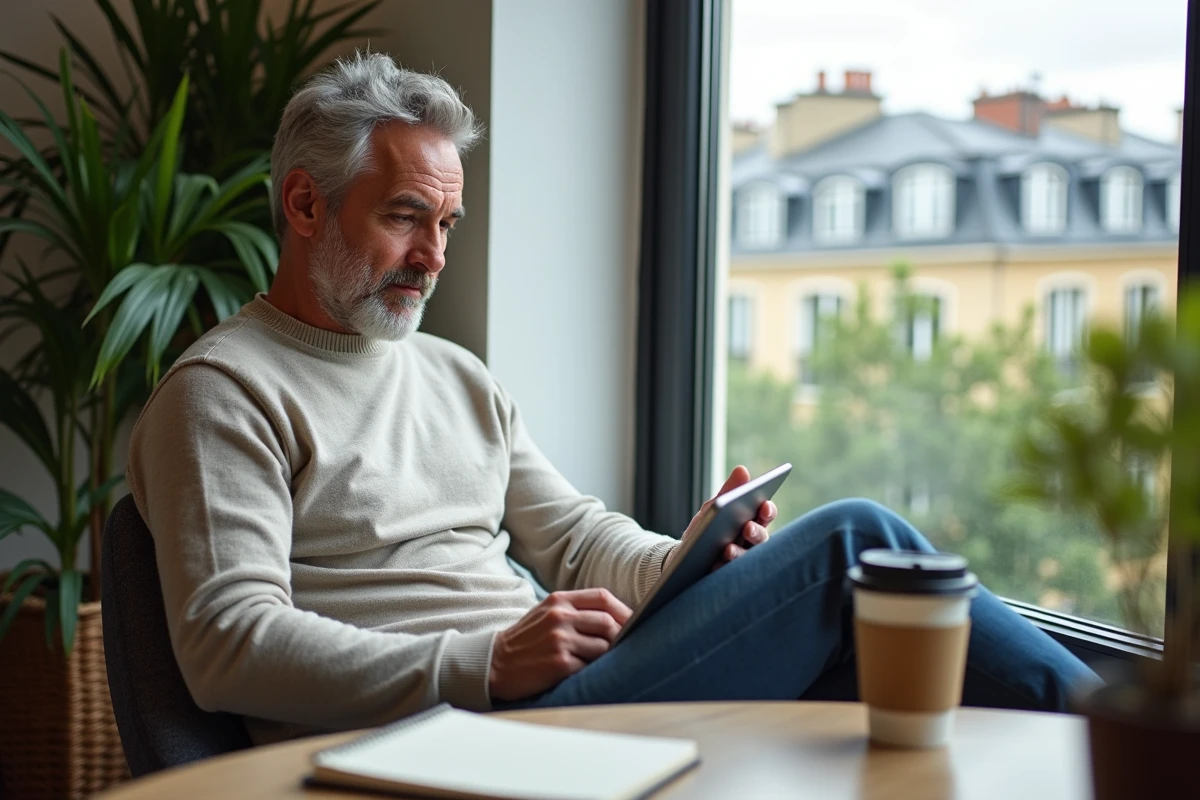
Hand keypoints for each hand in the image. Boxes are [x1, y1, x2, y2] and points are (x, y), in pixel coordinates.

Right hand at [489, 588, 631, 701]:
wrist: (495, 663)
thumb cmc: (525, 640)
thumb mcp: (546, 613)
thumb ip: (575, 610)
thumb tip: (615, 618)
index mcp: (559, 600)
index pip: (603, 598)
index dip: (623, 610)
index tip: (633, 622)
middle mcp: (560, 616)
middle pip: (608, 622)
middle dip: (620, 636)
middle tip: (623, 647)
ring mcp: (560, 639)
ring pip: (603, 646)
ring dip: (606, 657)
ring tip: (600, 662)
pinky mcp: (559, 663)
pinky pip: (590, 666)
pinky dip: (592, 671)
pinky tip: (584, 673)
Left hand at [662, 465, 777, 573]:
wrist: (684, 556)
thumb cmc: (706, 529)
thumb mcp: (714, 508)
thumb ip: (730, 491)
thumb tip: (742, 469)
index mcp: (751, 522)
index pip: (766, 515)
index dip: (768, 511)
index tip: (764, 505)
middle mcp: (751, 544)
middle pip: (761, 538)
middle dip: (756, 532)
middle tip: (746, 527)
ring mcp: (741, 562)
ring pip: (747, 559)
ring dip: (739, 553)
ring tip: (727, 549)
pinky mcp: (726, 578)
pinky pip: (729, 576)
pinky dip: (721, 570)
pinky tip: (714, 565)